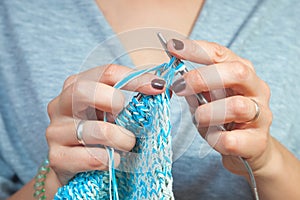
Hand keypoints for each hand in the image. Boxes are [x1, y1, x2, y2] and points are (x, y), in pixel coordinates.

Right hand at [46, 64, 165, 184]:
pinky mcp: (57, 158)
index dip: (135, 78)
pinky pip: (92, 157)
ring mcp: (55, 131)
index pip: (105, 73)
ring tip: (127, 144)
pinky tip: (112, 159)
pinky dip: (110, 159)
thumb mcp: (111, 113)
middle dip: (114, 101)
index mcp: (75, 86)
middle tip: (126, 115)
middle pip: (83, 91)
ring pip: (95, 130)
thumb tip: (162, 88)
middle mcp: (60, 105)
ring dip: (122, 139)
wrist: (74, 167)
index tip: (158, 87)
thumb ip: (131, 100)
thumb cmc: (98, 134)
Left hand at [168, 39, 273, 176]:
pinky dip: (215, 139)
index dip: (196, 49)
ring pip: (237, 106)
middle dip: (203, 78)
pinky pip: (232, 139)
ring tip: (199, 119)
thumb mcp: (206, 98)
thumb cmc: (223, 118)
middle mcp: (256, 89)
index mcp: (241, 73)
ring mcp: (261, 115)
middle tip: (179, 87)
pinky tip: (212, 138)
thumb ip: (193, 87)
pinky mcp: (258, 141)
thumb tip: (172, 76)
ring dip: (209, 113)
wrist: (248, 147)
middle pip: (237, 72)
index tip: (173, 47)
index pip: (221, 54)